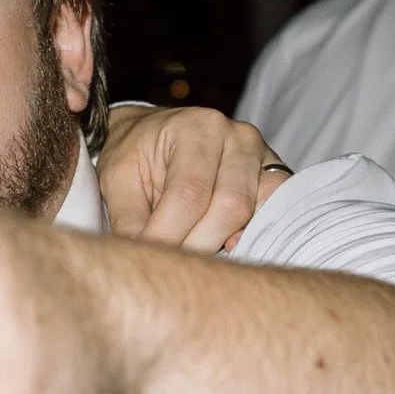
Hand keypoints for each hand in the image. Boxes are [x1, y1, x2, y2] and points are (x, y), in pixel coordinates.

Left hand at [98, 102, 288, 252]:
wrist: (157, 134)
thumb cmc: (136, 154)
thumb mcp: (118, 178)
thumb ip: (129, 219)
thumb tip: (144, 261)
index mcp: (197, 128)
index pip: (190, 194)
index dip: (168, 236)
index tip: (149, 261)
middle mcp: (238, 137)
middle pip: (229, 207)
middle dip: (197, 246)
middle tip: (170, 265)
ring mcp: (263, 157)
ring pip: (254, 215)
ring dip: (223, 245)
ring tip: (193, 255)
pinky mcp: (275, 178)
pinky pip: (273, 215)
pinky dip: (248, 238)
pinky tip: (223, 248)